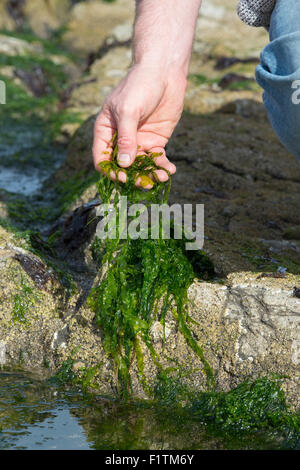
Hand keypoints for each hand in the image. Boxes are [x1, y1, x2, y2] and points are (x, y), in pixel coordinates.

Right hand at [92, 64, 186, 186]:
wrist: (164, 72)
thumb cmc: (140, 85)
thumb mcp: (129, 110)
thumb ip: (126, 137)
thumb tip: (124, 164)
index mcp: (105, 131)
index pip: (102, 158)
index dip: (111, 170)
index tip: (123, 177)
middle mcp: (120, 139)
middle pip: (123, 166)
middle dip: (134, 177)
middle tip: (146, 183)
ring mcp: (138, 141)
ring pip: (140, 166)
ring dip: (150, 174)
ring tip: (162, 177)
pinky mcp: (155, 141)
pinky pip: (156, 159)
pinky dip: (162, 166)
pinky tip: (170, 170)